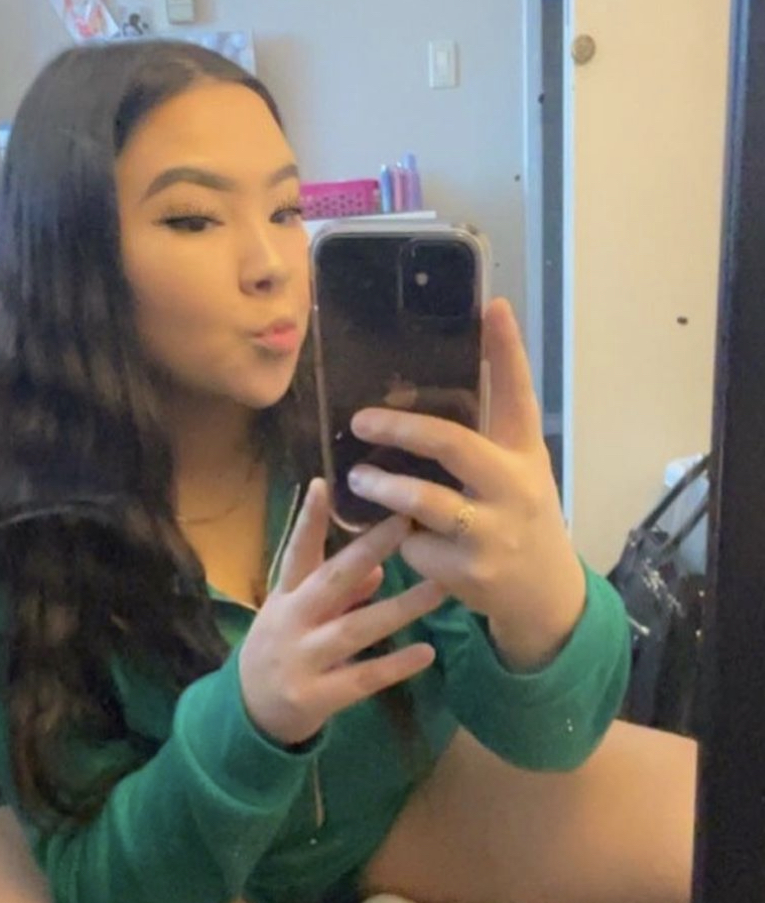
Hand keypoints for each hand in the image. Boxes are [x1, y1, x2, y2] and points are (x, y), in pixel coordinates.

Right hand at [238, 480, 442, 745]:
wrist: (250, 715)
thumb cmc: (280, 651)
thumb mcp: (296, 615)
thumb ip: (337, 593)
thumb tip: (377, 567)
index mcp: (285, 597)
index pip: (296, 552)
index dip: (309, 520)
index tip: (324, 483)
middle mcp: (290, 622)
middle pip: (332, 581)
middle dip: (368, 550)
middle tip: (405, 521)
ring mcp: (301, 659)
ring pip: (356, 629)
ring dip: (400, 608)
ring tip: (439, 588)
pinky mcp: (315, 696)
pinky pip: (362, 678)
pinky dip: (395, 666)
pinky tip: (427, 653)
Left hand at [345, 298, 585, 670]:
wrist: (543, 594)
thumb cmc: (519, 515)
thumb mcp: (517, 468)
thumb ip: (487, 428)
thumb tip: (443, 367)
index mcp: (524, 454)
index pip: (518, 393)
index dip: (506, 350)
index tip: (492, 307)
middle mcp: (513, 488)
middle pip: (454, 446)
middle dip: (402, 430)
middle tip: (362, 421)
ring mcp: (491, 532)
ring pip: (425, 502)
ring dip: (385, 489)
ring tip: (359, 478)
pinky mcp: (468, 573)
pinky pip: (415, 548)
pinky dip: (403, 541)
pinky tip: (405, 539)